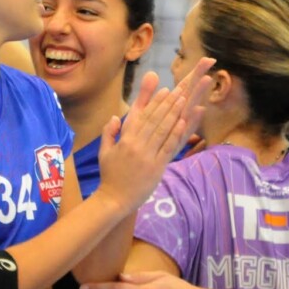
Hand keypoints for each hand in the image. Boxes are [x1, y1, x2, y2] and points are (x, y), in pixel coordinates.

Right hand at [97, 59, 212, 211]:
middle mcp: (137, 145)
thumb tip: (114, 117)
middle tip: (179, 90)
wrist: (114, 199)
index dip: (155, 102)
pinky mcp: (156, 167)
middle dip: (168, 103)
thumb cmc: (109, 176)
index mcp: (125, 140)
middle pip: (155, 120)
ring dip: (174, 114)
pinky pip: (168, 148)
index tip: (164, 90)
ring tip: (183, 101)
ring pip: (163, 130)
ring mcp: (147, 156)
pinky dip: (175, 134)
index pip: (143, 117)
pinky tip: (182, 122)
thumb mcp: (104, 152)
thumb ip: (108, 133)